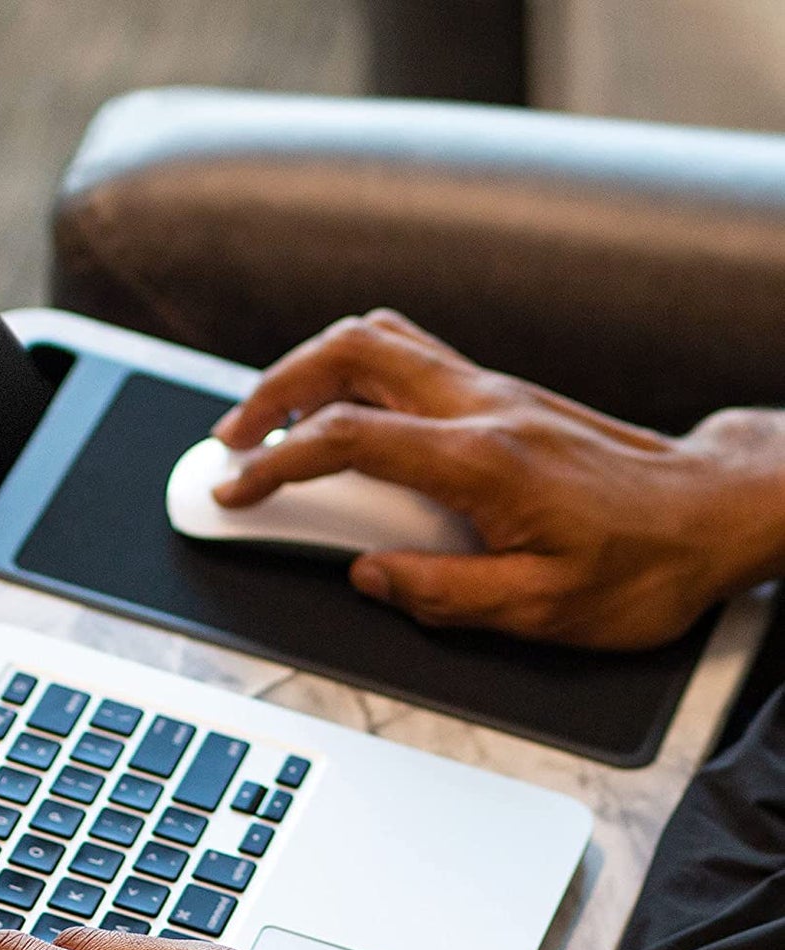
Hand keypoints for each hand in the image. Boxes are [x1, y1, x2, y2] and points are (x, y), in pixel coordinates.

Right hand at [211, 309, 784, 648]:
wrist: (716, 512)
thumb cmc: (644, 562)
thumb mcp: (542, 609)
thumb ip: (442, 592)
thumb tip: (368, 574)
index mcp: (484, 459)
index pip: (349, 438)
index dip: (274, 465)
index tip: (232, 491)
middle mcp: (483, 406)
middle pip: (351, 352)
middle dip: (273, 390)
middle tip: (233, 440)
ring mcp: (493, 391)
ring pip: (379, 339)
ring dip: (310, 370)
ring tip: (272, 423)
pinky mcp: (502, 396)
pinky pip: (409, 357)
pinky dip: (353, 376)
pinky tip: (339, 418)